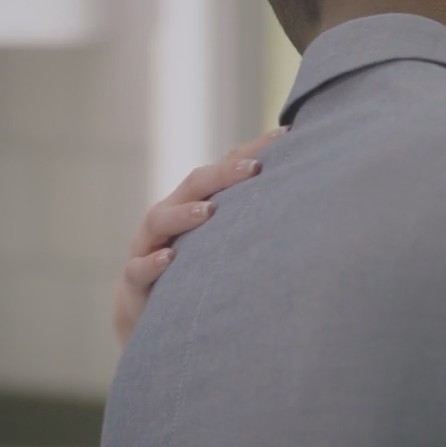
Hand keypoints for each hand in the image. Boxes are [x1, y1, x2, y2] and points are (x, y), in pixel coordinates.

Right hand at [112, 126, 286, 345]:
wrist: (149, 310)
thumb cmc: (198, 267)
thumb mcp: (225, 241)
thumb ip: (255, 218)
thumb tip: (309, 196)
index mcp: (196, 202)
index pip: (223, 169)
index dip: (250, 151)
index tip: (285, 136)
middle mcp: (171, 216)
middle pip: (193, 185)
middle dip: (222, 175)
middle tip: (254, 169)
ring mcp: (148, 246)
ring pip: (160, 220)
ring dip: (185, 214)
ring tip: (209, 212)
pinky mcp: (135, 280)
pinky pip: (138, 268)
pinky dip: (153, 262)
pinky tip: (170, 259)